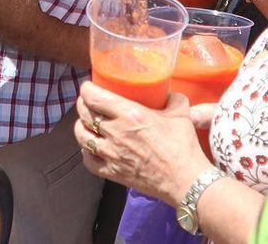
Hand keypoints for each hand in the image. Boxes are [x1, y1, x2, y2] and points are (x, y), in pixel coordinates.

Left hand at [74, 84, 210, 203]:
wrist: (187, 181)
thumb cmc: (183, 147)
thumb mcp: (180, 113)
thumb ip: (172, 97)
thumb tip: (167, 91)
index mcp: (130, 114)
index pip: (93, 97)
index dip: (86, 89)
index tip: (89, 87)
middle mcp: (115, 133)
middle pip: (84, 114)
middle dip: (82, 104)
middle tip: (89, 102)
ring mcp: (111, 154)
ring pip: (81, 136)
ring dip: (81, 127)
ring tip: (87, 123)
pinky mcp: (112, 173)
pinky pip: (88, 160)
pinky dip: (86, 152)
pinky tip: (91, 147)